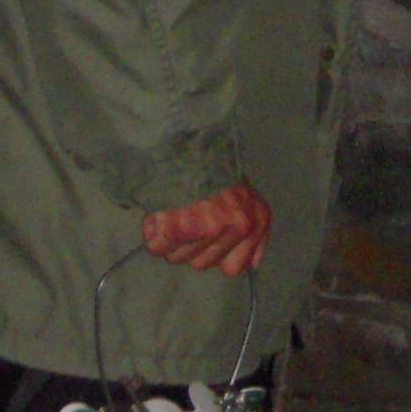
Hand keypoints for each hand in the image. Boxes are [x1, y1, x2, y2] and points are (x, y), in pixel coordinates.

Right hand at [142, 180, 270, 275]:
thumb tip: (253, 266)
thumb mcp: (247, 197)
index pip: (233, 268)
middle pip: (202, 264)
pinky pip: (159, 248)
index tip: (205, 240)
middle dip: (189, 248)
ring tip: (172, 213)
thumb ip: (252, 231)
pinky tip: (156, 218)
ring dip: (170, 242)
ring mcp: (210, 228)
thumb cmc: (216, 170)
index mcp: (257, 221)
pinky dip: (153, 236)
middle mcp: (239, 227)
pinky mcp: (181, 227)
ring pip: (179, 258)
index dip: (215, 257)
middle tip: (186, 219)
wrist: (191, 143)